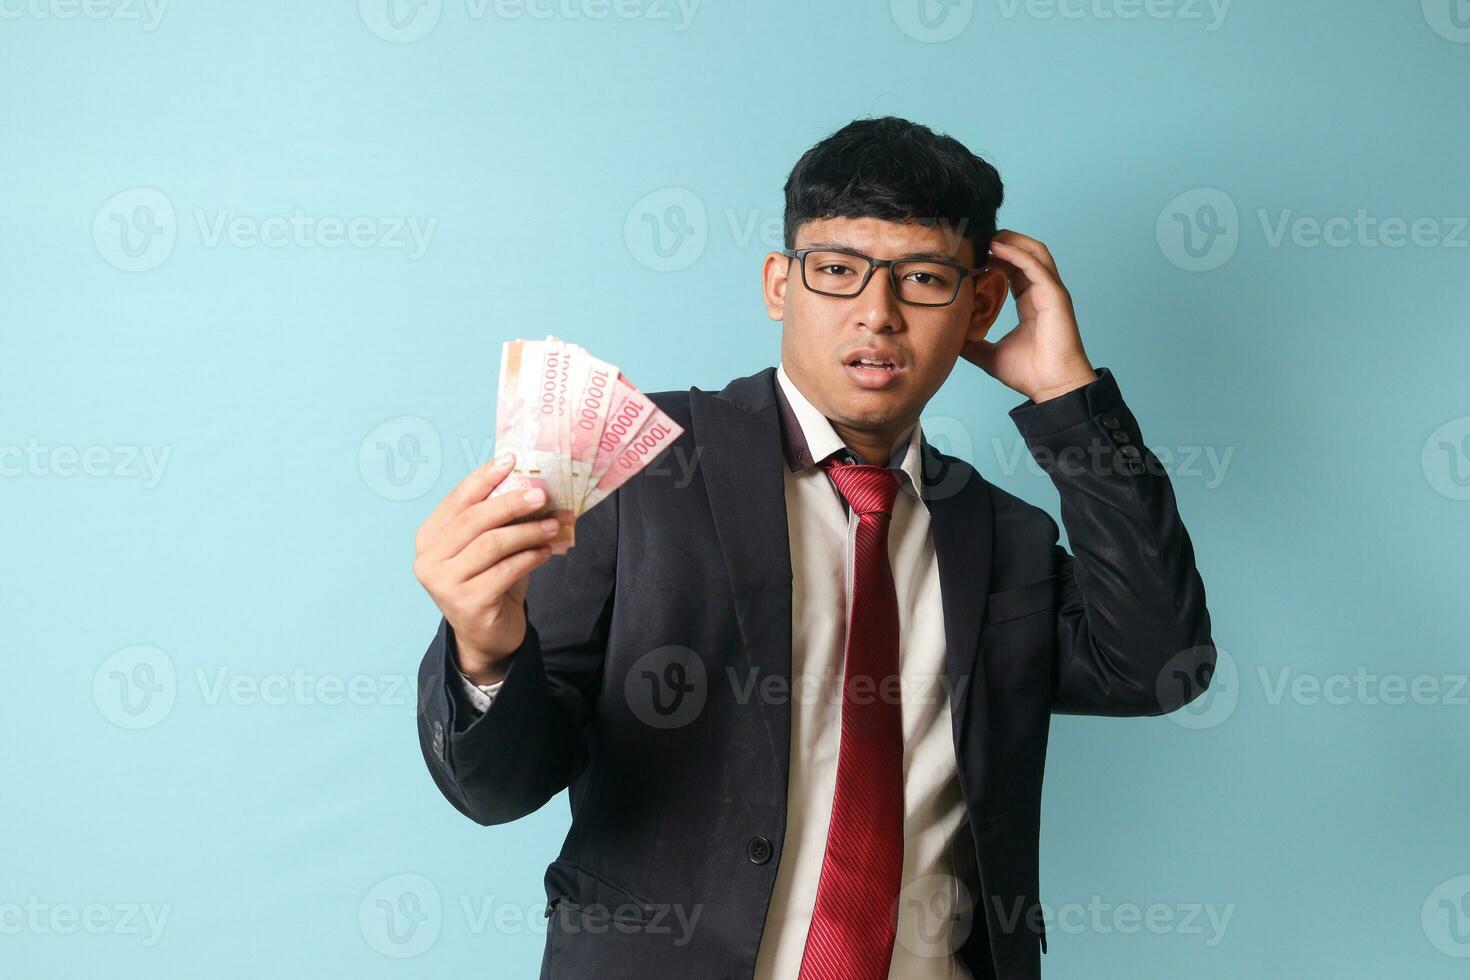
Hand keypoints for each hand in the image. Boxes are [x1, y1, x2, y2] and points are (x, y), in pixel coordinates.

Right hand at [412, 453, 566, 685]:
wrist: (487, 635)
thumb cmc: (490, 582)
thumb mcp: (490, 546)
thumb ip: (497, 518)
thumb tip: (530, 482)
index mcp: (429, 537)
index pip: (457, 499)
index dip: (484, 477)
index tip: (512, 460)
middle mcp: (428, 559)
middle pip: (474, 519)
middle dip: (511, 503)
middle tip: (542, 494)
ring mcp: (443, 583)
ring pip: (492, 544)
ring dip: (528, 531)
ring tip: (554, 525)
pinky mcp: (466, 603)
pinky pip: (505, 570)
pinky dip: (530, 557)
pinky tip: (546, 552)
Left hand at [961, 229, 1096, 402]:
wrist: (1052, 388)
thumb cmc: (1029, 373)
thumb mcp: (989, 354)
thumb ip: (972, 343)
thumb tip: (951, 339)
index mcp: (1030, 302)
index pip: (1014, 269)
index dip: (995, 258)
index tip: (971, 256)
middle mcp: (1043, 293)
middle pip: (1025, 253)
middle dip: (1003, 241)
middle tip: (976, 239)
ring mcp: (1051, 292)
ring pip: (1034, 252)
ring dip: (1011, 240)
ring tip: (987, 236)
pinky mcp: (1056, 295)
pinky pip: (1035, 265)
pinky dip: (1016, 252)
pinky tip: (997, 247)